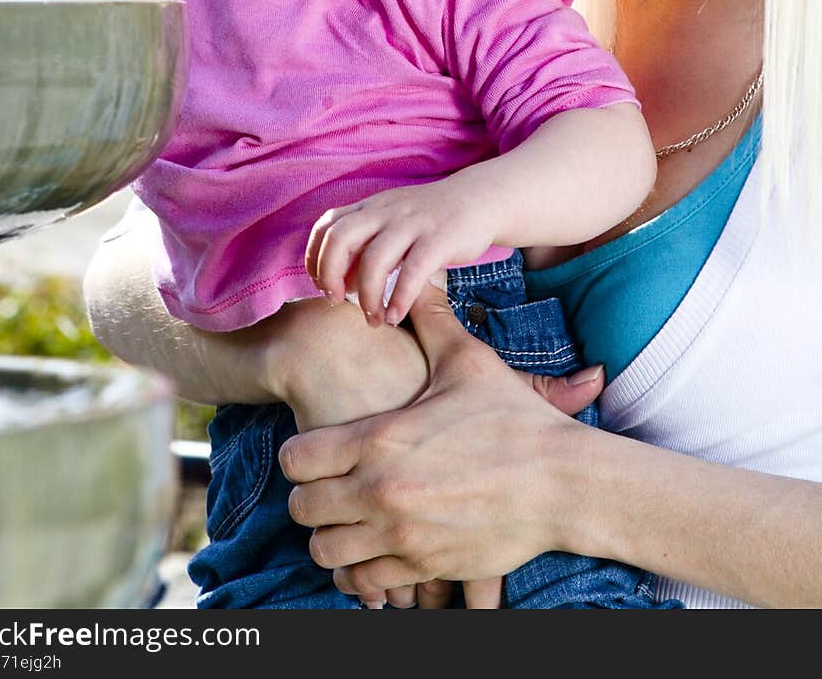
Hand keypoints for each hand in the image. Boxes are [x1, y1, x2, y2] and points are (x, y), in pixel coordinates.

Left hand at [280, 280, 601, 596]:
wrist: (564, 484)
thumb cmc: (514, 420)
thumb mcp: (467, 362)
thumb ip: (431, 320)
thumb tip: (417, 277)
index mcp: (380, 440)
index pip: (296, 460)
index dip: (299, 454)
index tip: (315, 449)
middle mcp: (380, 492)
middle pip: (302, 509)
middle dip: (309, 496)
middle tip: (328, 485)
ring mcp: (401, 536)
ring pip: (326, 552)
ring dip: (330, 536)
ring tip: (347, 519)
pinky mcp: (424, 568)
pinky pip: (364, 584)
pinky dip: (360, 572)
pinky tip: (373, 551)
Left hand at [304, 179, 497, 325]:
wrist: (479, 199)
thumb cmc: (429, 220)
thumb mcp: (391, 220)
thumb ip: (364, 243)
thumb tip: (339, 284)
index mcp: (371, 206)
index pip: (327, 225)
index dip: (315, 257)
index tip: (321, 285)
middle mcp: (386, 211)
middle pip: (341, 238)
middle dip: (330, 275)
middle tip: (337, 302)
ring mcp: (413, 223)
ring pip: (375, 258)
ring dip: (368, 296)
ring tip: (373, 319)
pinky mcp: (440, 238)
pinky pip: (413, 271)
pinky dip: (400, 298)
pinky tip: (396, 316)